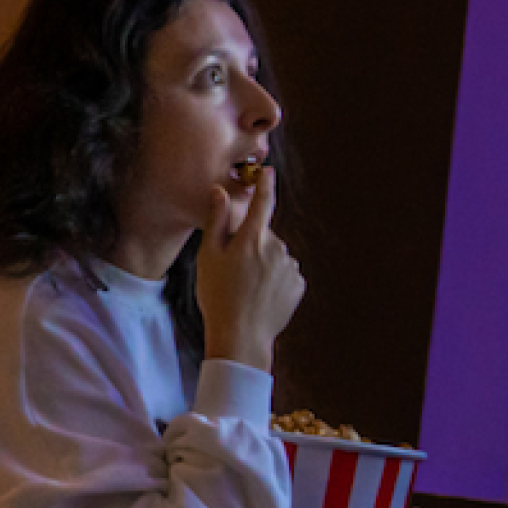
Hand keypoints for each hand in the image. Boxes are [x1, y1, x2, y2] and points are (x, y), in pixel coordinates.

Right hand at [195, 165, 302, 371]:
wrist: (241, 336)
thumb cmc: (218, 296)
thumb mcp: (208, 257)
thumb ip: (217, 221)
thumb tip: (220, 191)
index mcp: (253, 239)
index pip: (263, 203)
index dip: (265, 185)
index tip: (268, 171)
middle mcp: (277, 249)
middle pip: (264, 236)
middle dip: (251, 244)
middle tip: (233, 268)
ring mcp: (290, 267)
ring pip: (275, 255)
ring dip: (263, 263)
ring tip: (245, 286)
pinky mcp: (299, 285)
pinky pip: (285, 274)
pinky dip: (274, 279)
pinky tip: (260, 295)